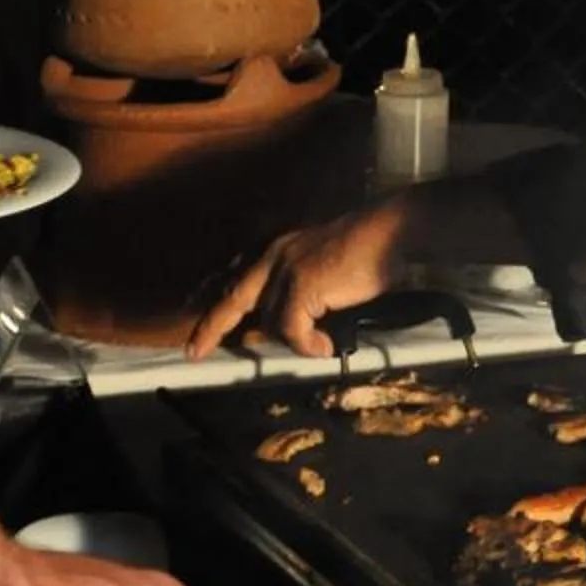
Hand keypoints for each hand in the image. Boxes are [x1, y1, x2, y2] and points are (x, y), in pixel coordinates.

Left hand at [185, 206, 400, 359]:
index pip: (238, 278)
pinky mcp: (302, 286)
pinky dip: (307, 344)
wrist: (392, 232)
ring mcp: (287, 270)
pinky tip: (324, 347)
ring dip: (292, 339)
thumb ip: (303, 291)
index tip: (198, 317)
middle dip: (211, 328)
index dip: (216, 302)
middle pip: (232, 298)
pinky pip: (292, 330)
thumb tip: (292, 327)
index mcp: (280, 249)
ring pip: (270, 322)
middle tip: (194, 352)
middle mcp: (276, 256)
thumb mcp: (325, 267)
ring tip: (319, 344)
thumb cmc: (370, 249)